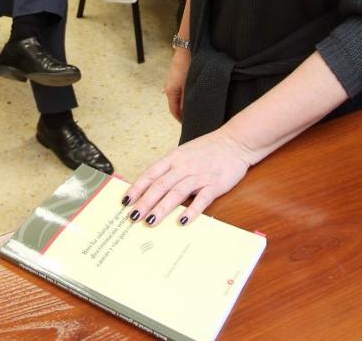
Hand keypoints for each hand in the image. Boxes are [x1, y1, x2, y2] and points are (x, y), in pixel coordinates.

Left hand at [123, 129, 251, 226]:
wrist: (236, 142)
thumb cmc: (209, 149)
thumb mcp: (184, 154)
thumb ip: (170, 169)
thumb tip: (152, 188)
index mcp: (174, 158)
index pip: (151, 174)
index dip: (137, 188)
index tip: (125, 201)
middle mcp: (184, 167)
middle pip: (160, 185)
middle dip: (145, 202)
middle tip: (133, 217)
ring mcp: (199, 176)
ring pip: (176, 193)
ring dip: (162, 208)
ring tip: (151, 221)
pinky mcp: (215, 185)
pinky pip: (202, 199)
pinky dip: (192, 210)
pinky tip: (183, 220)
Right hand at [164, 47, 191, 121]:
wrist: (188, 46)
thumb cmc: (187, 64)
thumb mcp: (188, 85)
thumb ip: (187, 100)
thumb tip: (187, 114)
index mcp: (170, 91)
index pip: (174, 112)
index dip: (182, 120)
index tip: (191, 125)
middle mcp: (169, 87)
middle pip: (176, 105)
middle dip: (185, 112)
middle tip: (197, 118)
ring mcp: (173, 81)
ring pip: (180, 97)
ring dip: (187, 103)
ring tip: (198, 107)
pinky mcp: (178, 76)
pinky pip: (182, 90)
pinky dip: (187, 94)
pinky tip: (196, 94)